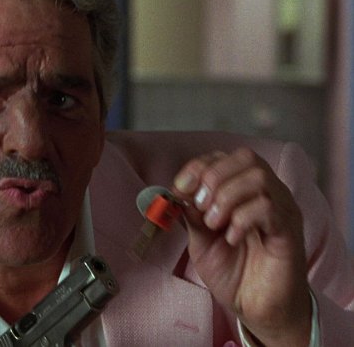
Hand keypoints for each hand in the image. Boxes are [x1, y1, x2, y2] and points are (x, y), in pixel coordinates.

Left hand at [172, 148, 311, 345]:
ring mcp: (282, 210)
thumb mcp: (201, 239)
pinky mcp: (289, 232)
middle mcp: (268, 194)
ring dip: (226, 197)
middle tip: (200, 207)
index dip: (199, 166)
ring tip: (214, 224)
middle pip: (246, 158)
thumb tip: (176, 191)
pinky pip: (269, 208)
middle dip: (214, 177)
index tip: (181, 188)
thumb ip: (191, 214)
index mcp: (244, 191)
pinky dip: (242, 218)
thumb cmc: (233, 272)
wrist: (256, 309)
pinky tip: (231, 237)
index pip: (226, 157)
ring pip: (258, 178)